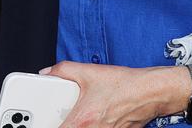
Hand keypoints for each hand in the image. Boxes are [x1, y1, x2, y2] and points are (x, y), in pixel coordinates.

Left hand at [42, 62, 190, 127]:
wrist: (151, 92)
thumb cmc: (125, 85)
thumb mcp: (89, 71)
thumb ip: (63, 70)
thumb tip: (47, 72)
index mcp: (82, 120)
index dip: (46, 126)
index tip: (41, 123)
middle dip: (61, 125)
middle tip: (55, 117)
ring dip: (76, 126)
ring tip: (78, 115)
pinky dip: (92, 126)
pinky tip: (93, 117)